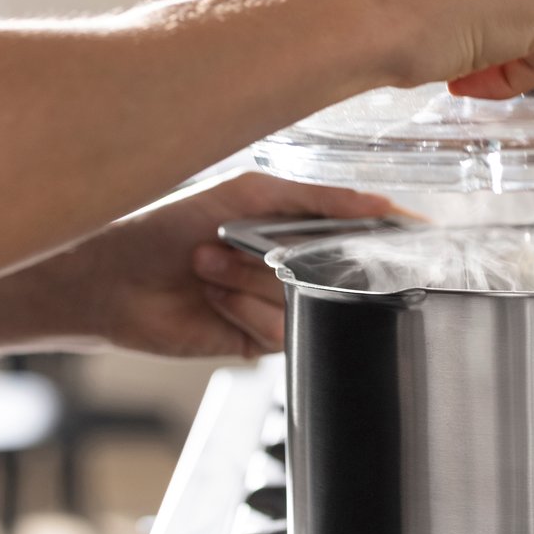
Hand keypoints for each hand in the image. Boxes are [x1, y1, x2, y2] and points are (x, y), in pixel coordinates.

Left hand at [76, 171, 388, 358]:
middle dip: (292, 254)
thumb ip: (317, 198)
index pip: (362, 229)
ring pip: (305, 302)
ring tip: (207, 264)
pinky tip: (211, 296)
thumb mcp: (247, 193)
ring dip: (251, 280)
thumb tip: (376, 202)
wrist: (111, 276)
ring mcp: (275, 304)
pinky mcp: (255, 340)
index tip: (422, 232)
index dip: (392, 232)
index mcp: (296, 224)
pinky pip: (280, 331)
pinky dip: (243, 309)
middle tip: (246, 242)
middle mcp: (292, 265)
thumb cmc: (166, 222)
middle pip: (338, 270)